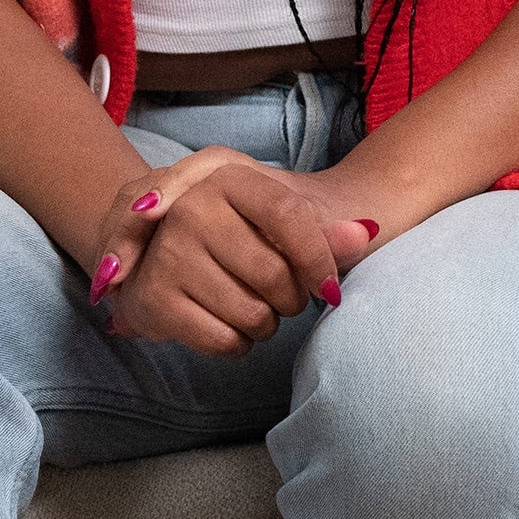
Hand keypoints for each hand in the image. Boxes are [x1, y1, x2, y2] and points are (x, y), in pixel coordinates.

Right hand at [85, 149, 382, 357]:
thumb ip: (328, 229)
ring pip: (252, 313)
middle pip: (275, 274)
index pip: (289, 218)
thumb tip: (365, 231)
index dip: (319, 260)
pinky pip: (224, 340)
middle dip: (290, 297)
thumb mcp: (288, 218)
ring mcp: (167, 253)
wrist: (177, 248)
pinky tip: (227, 323)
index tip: (330, 289)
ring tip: (251, 305)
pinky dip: (238, 343)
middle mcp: (190, 208)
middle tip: (279, 293)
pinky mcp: (154, 299)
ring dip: (266, 323)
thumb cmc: (246, 231)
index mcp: (226, 176)